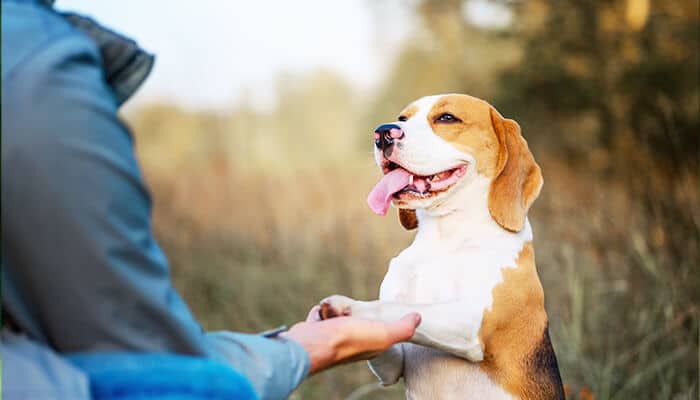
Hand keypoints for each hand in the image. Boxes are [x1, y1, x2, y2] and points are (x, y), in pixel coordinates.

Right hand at [281, 305, 420, 374]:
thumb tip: (418, 318)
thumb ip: (402, 329)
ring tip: (337, 310)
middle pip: (357, 323)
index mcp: (370, 346)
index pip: (379, 332)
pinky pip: (321, 316)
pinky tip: (322, 313)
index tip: (378, 312)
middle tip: (353, 309)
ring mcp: (332, 339)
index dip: (380, 321)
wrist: (313, 344)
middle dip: (354, 313)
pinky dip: (321, 312)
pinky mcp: (315, 332)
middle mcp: (352, 345)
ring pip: (338, 318)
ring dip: (337, 310)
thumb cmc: (349, 340)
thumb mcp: (383, 334)